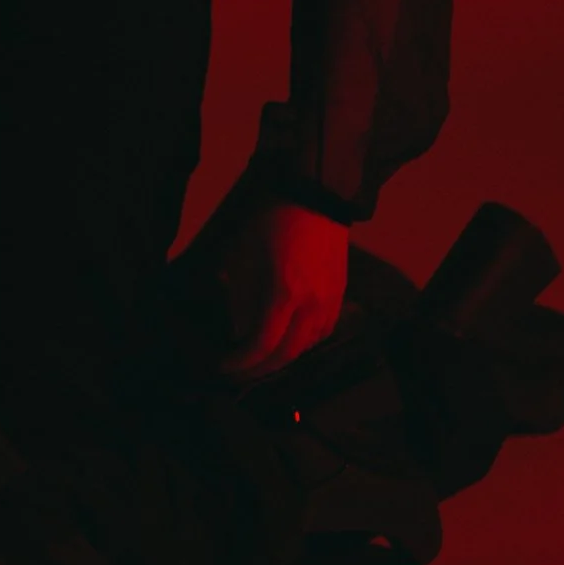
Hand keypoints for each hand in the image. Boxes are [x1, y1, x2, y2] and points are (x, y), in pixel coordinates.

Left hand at [218, 200, 352, 383]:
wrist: (314, 194)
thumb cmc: (271, 219)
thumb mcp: (243, 255)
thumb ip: (241, 297)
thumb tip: (238, 328)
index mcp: (284, 293)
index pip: (262, 345)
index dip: (241, 361)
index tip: (223, 365)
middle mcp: (312, 303)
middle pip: (287, 354)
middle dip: (259, 368)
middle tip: (238, 371)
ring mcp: (331, 300)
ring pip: (307, 346)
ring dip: (281, 357)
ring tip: (259, 357)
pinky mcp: (340, 294)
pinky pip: (323, 331)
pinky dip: (304, 342)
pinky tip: (289, 340)